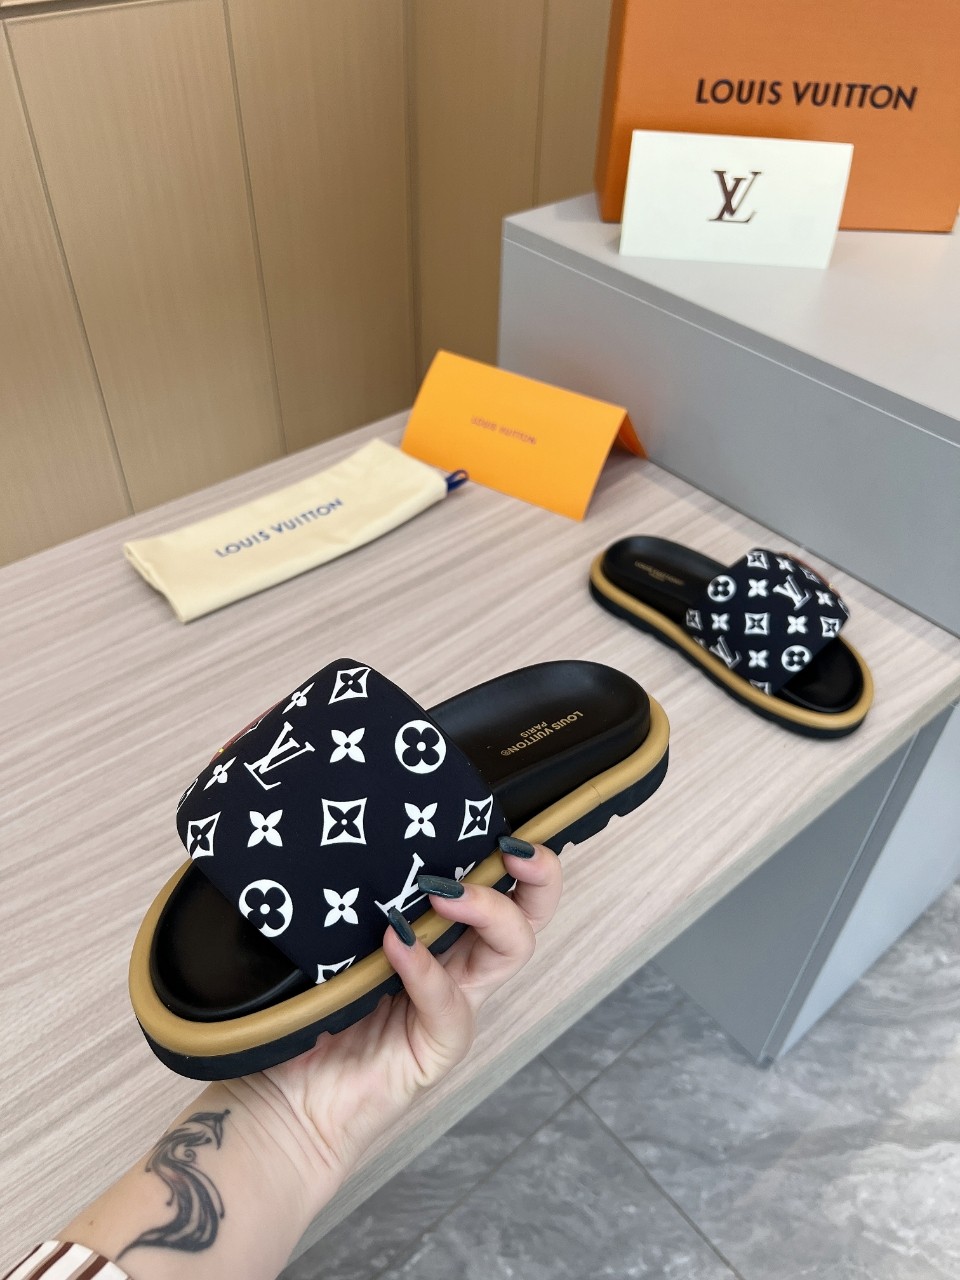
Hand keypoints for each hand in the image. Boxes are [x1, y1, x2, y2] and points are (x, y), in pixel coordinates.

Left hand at [234, 841, 561, 1197]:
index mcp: (437, 932)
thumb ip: (357, 899)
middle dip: (538, 877)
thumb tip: (366, 837)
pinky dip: (426, 971)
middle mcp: (456, 964)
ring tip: (442, 892)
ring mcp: (451, 1006)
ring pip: (509, 952)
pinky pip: (448, 1005)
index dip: (515, 856)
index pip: (497, 885)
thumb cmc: (300, 1011)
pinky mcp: (436, 1049)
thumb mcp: (330, 939)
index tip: (502, 824)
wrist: (279, 1101)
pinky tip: (396, 947)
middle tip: (515, 850)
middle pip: (528, 916)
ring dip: (487, 910)